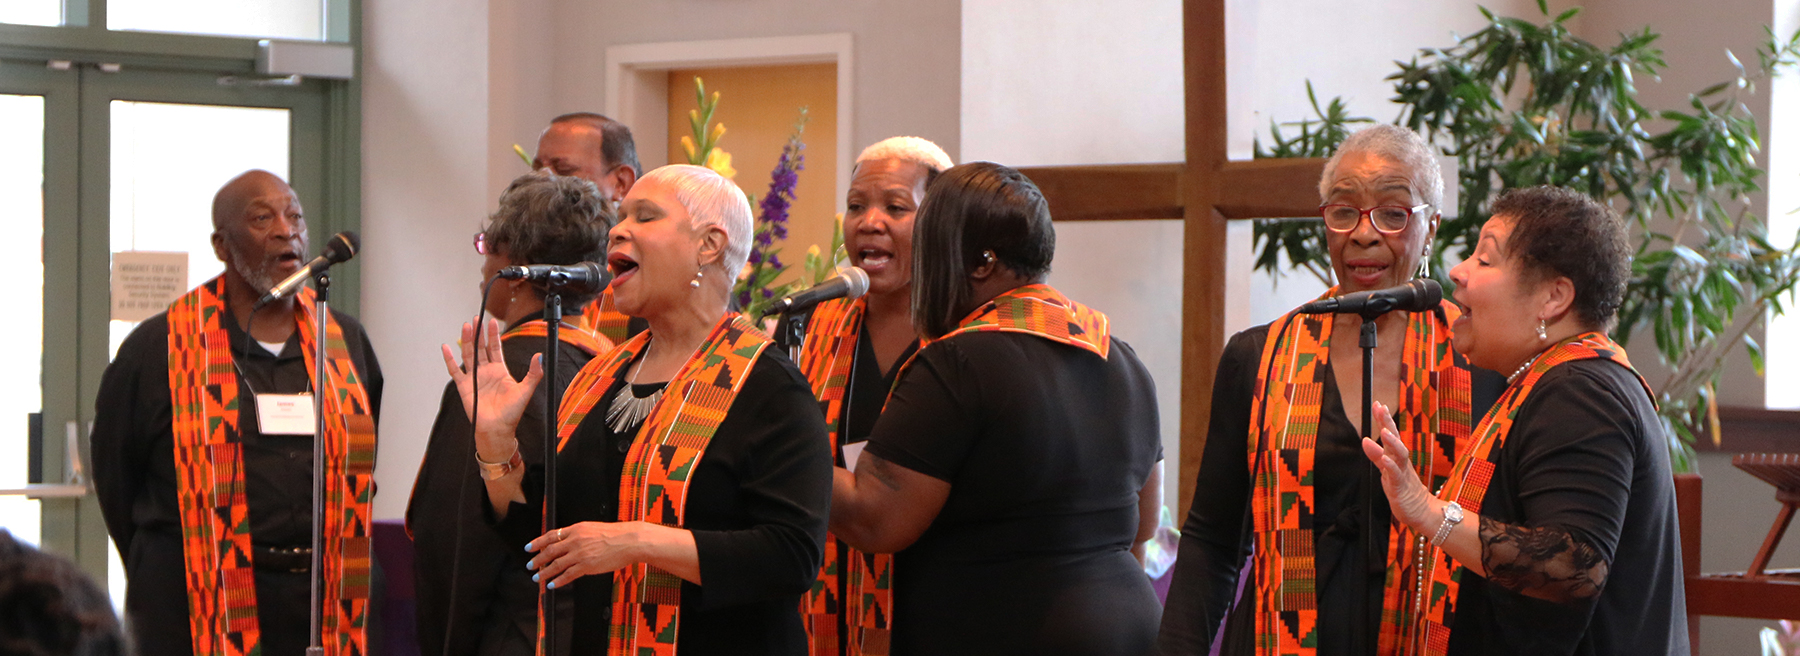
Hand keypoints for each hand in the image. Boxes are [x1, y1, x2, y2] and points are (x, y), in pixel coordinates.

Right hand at [441, 318, 543, 459]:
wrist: (497, 429)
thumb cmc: (512, 412)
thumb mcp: (526, 390)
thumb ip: (533, 373)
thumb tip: (540, 356)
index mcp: (500, 370)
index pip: (496, 348)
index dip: (494, 335)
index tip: (492, 322)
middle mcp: (486, 371)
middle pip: (480, 348)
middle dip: (478, 333)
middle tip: (476, 318)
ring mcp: (474, 378)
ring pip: (468, 355)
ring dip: (466, 341)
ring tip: (466, 327)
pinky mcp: (464, 387)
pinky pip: (455, 371)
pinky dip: (450, 360)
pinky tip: (446, 348)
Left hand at [525, 521, 662, 588]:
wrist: (630, 540)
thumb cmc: (616, 534)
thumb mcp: (593, 528)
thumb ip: (579, 534)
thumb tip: (568, 541)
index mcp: (576, 529)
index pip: (551, 536)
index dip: (537, 542)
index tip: (529, 547)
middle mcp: (575, 541)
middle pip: (549, 551)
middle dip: (537, 560)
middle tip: (529, 565)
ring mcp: (580, 554)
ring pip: (556, 564)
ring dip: (544, 572)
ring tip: (537, 577)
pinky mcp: (587, 566)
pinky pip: (568, 575)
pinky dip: (558, 581)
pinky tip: (552, 584)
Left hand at [1359, 401, 1437, 533]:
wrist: (1420, 511)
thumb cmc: (1403, 489)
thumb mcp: (1387, 470)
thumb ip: (1376, 456)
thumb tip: (1365, 440)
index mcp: (1397, 457)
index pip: (1390, 435)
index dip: (1384, 420)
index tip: (1378, 404)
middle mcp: (1401, 462)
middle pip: (1395, 439)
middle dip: (1388, 423)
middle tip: (1381, 408)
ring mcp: (1402, 473)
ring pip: (1399, 455)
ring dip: (1392, 443)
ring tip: (1384, 431)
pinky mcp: (1401, 487)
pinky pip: (1396, 475)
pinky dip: (1390, 466)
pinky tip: (1385, 458)